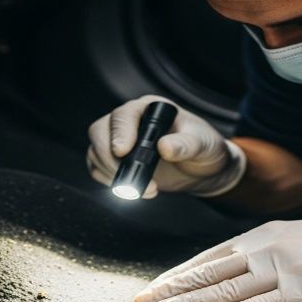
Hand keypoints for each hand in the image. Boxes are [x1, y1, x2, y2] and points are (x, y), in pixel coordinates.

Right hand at [86, 95, 245, 197]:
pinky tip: (133, 191)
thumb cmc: (204, 148)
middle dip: (109, 156)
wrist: (203, 169)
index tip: (123, 152)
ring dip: (111, 173)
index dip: (120, 132)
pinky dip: (109, 182)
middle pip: (100, 131)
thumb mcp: (203, 144)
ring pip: (96, 151)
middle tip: (129, 178)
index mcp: (150, 110)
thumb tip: (164, 147)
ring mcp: (121, 142)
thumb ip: (186, 145)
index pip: (124, 114)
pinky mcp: (117, 162)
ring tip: (141, 189)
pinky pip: (98, 168)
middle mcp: (131, 122)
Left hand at [134, 212, 301, 301]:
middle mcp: (267, 246)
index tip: (156, 286)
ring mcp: (284, 265)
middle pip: (209, 269)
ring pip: (225, 286)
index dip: (179, 272)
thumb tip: (240, 270)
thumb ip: (268, 253)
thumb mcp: (300, 240)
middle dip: (171, 287)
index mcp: (264, 234)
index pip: (210, 255)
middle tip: (142, 301)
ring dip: (188, 301)